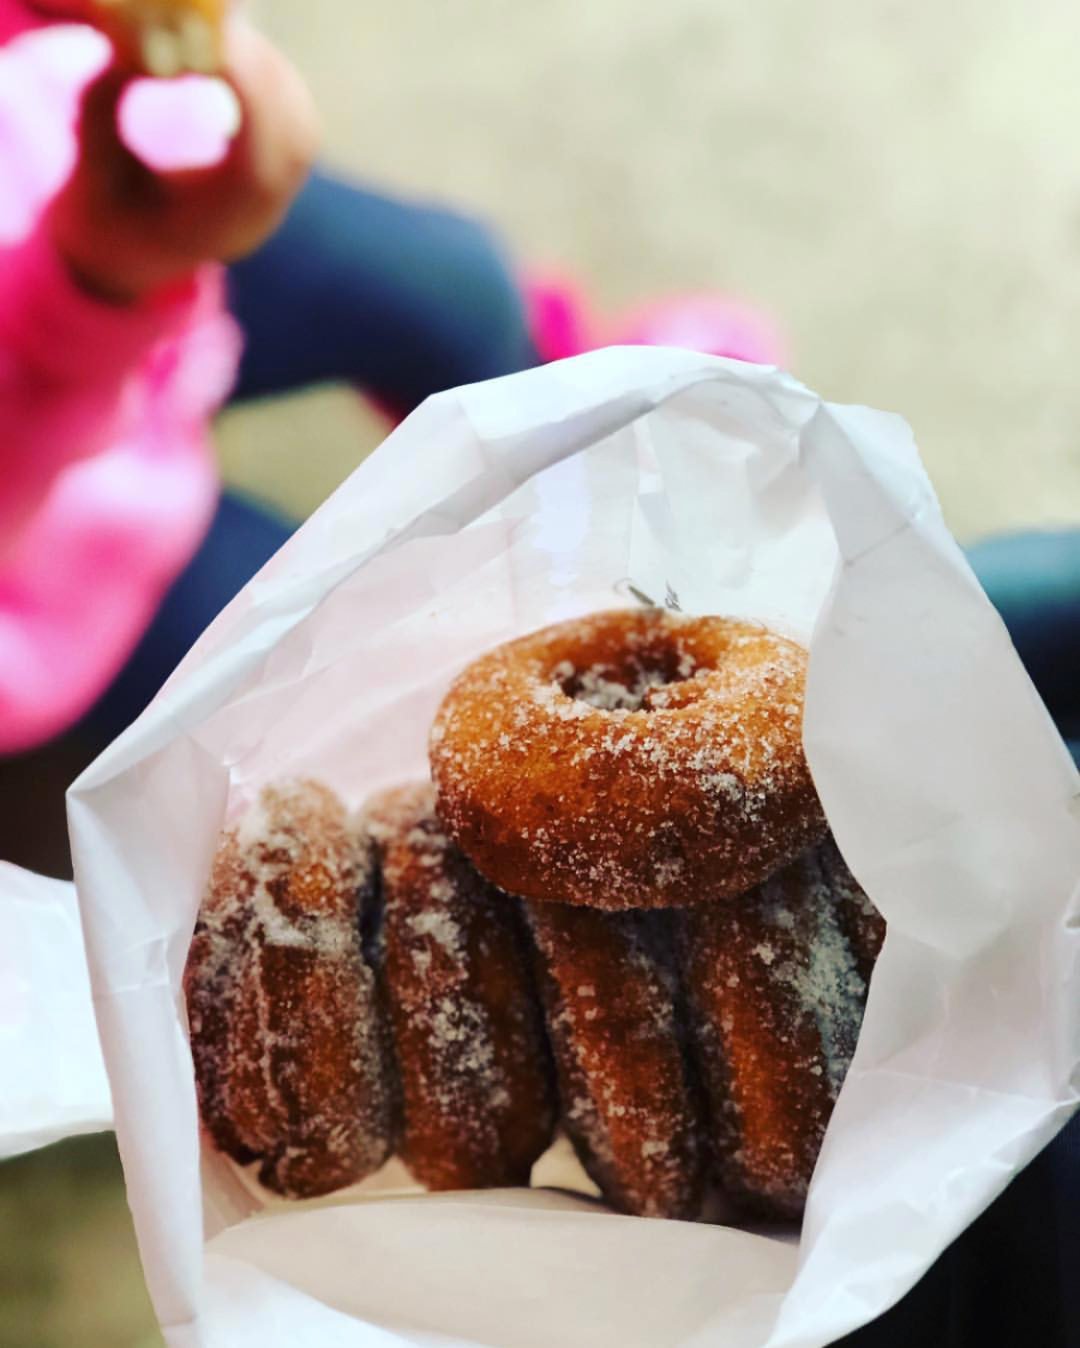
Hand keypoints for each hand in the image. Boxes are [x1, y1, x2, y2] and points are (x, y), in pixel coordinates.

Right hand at [48, 19, 318, 302]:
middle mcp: (257, 218)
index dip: (249, 100)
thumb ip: (103, 111)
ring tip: (224, 33)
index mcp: (214, 232)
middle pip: (294, 143)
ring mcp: (274, 199)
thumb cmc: (104, 214)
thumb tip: (130, 46)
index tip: (220, 45)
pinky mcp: (277, 176)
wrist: (128, 255)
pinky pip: (296, 122)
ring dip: (271, 71)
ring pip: (302, 128)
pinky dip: (274, 80)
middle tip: (222, 21)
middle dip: (264, 73)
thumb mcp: (89, 167)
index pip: (257, 167)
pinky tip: (236, 53)